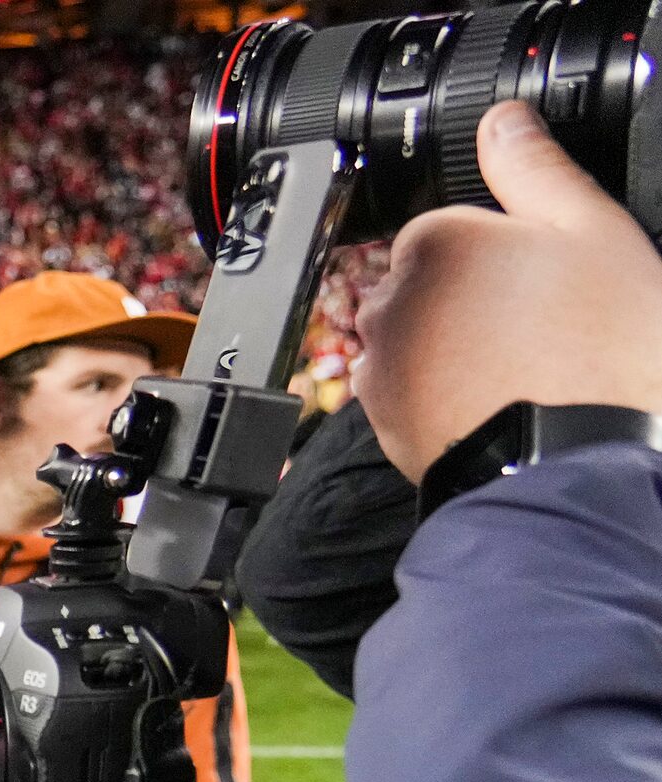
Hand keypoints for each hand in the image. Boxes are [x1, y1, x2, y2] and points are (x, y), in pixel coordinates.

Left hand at [357, 102, 661, 481]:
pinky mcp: (382, 421)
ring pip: (418, 336)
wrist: (576, 465)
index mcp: (434, 241)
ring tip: (525, 369)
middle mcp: (389, 301)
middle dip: (473, 298)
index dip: (502, 251)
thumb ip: (536, 169)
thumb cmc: (598, 351)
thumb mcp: (591, 231)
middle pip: (428, 282)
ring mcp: (381, 365)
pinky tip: (497, 401)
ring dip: (456, 346)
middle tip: (542, 327)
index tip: (541, 278)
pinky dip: (443, 393)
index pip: (450, 227)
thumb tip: (502, 119)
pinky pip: (411, 390)